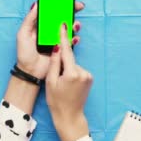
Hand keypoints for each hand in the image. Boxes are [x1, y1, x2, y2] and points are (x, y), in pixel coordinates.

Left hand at [16, 1, 84, 78]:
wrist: (30, 71)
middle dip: (72, 11)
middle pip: (62, 17)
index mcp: (40, 25)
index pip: (51, 11)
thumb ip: (29, 19)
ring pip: (68, 28)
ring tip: (75, 24)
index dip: (59, 4)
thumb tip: (36, 4)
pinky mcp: (62, 48)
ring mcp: (57, 39)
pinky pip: (71, 41)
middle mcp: (50, 30)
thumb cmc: (24, 53)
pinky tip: (75, 38)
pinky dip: (75, 38)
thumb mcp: (23, 34)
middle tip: (79, 7)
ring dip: (74, 24)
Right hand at [46, 23, 92, 140]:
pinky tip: (68, 84)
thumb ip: (55, 63)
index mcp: (72, 73)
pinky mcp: (90, 78)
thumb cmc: (57, 101)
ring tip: (62, 84)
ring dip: (67, 69)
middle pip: (69, 59)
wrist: (70, 116)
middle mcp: (83, 72)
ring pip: (73, 65)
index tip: (63, 24)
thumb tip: (57, 47)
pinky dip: (72, 73)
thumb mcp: (51, 81)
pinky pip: (78, 70)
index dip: (63, 37)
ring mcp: (88, 76)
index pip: (66, 51)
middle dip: (61, 63)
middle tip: (56, 77)